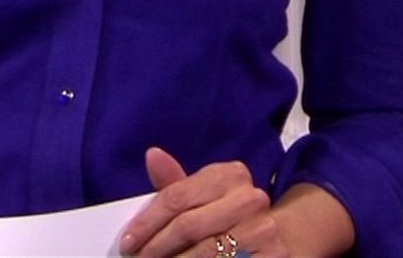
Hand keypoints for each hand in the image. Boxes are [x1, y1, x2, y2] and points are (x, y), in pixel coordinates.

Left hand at [118, 147, 289, 257]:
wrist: (274, 238)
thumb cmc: (225, 216)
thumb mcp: (201, 196)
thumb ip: (175, 184)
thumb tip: (152, 155)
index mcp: (230, 175)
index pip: (177, 197)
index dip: (147, 222)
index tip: (127, 242)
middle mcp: (250, 199)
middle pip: (187, 226)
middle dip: (156, 247)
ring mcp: (263, 229)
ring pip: (204, 252)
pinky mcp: (272, 256)